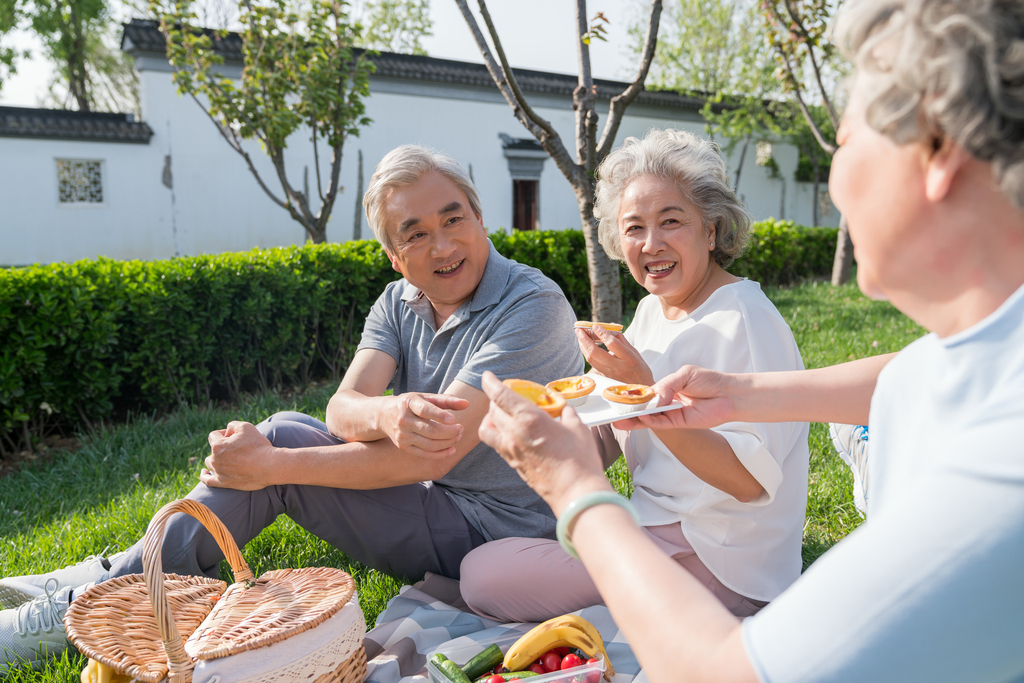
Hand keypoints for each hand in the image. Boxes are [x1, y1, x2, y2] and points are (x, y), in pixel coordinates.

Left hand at [202, 421, 276, 490]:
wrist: (269, 466)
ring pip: (211, 463)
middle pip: (213, 449)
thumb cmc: (258, 446)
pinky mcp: (224, 483)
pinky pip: (208, 480)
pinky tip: (204, 472)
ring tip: (229, 458)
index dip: (224, 433)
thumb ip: (232, 425)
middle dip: (222, 447)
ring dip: (217, 458)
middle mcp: (215, 459)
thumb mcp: (246, 427)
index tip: (237, 437)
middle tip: (238, 448)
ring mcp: (219, 472)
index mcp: (218, 445)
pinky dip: (205, 476)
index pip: (214, 435)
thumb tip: (227, 431)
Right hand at [381, 393, 467, 456]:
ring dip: (448, 443)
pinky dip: (440, 454)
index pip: (425, 411)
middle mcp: (403, 420)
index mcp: (408, 403)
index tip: (454, 419)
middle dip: (450, 432)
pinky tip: (452, 449)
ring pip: (430, 444)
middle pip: (431, 431)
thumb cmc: (411, 404)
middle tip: (461, 428)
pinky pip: (424, 454)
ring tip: (458, 436)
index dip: (440, 415)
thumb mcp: (426, 397)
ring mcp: (402, 435)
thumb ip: (446, 400)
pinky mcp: (403, 446)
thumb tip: (466, 404)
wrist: (384, 415)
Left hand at [478, 371, 611, 515]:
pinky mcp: (513, 464)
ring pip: (487, 429)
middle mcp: (514, 434)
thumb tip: (563, 410)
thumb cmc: (580, 460)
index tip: (487, 376)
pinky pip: (496, 445)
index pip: (500, 395)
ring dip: (490, 418)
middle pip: (492, 410)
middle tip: (505, 395)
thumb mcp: (578, 429)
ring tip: (502, 415)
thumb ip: (567, 414)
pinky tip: (511, 434)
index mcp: (529, 419)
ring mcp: (511, 451)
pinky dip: (497, 434)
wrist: (575, 493)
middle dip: (495, 398)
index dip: (490, 383)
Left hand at [575, 326, 653, 385]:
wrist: (641, 388)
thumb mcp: (635, 352)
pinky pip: (592, 363)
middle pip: (596, 352)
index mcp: (628, 358)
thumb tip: (610, 329)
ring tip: (580, 336)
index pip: (612, 344)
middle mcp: (617, 366)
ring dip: (583, 346)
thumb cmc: (640, 369)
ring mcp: (609, 373)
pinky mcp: (605, 376)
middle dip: (585, 339)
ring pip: (591, 359)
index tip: (595, 326)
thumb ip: (622, 340)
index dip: (602, 333)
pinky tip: (585, 347)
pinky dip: (587, 353)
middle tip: (579, 330)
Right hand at [613, 365, 737, 431]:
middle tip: (611, 412)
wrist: (729, 394)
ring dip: (635, 418)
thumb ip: (667, 385)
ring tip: (619, 419)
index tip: (616, 397)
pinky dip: (651, 421)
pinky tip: (641, 418)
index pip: (645, 393)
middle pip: (644, 407)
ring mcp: (672, 413)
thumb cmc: (709, 381)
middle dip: (628, 410)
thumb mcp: (684, 374)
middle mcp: (667, 402)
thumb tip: (653, 397)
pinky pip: (662, 423)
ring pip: (650, 417)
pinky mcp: (680, 423)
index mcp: (666, 388)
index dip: (631, 395)